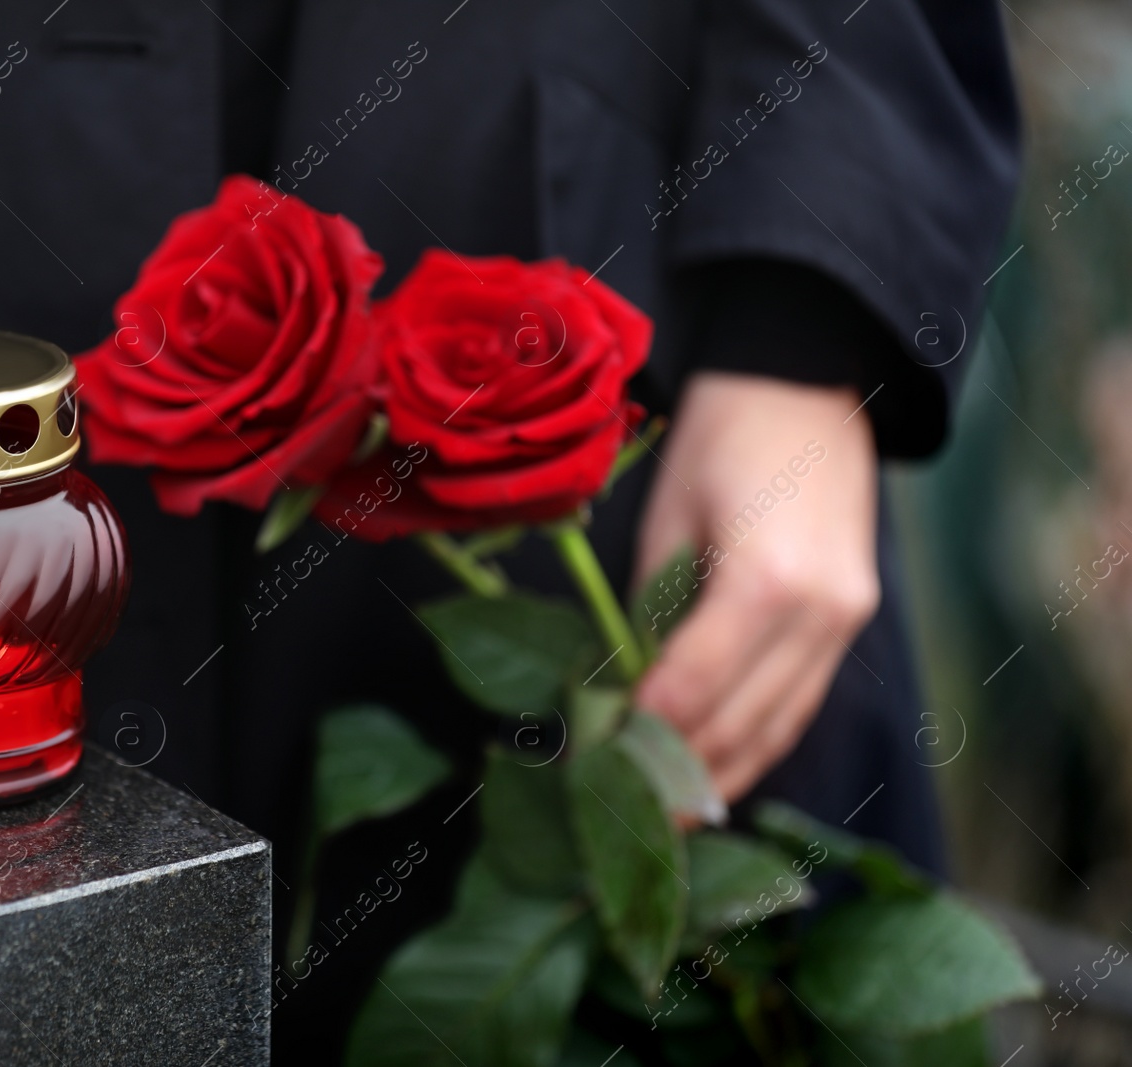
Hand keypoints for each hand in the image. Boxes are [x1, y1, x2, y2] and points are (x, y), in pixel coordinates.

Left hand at [631, 373, 879, 802]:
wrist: (808, 378)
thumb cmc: (722, 434)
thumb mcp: (668, 516)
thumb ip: (652, 607)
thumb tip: (630, 684)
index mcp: (768, 581)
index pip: (694, 687)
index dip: (643, 733)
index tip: (597, 767)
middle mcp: (822, 613)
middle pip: (742, 723)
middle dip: (679, 775)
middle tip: (624, 816)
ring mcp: (848, 620)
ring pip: (780, 726)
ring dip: (724, 777)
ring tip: (671, 820)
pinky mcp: (853, 618)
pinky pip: (802, 701)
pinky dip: (759, 741)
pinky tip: (720, 770)